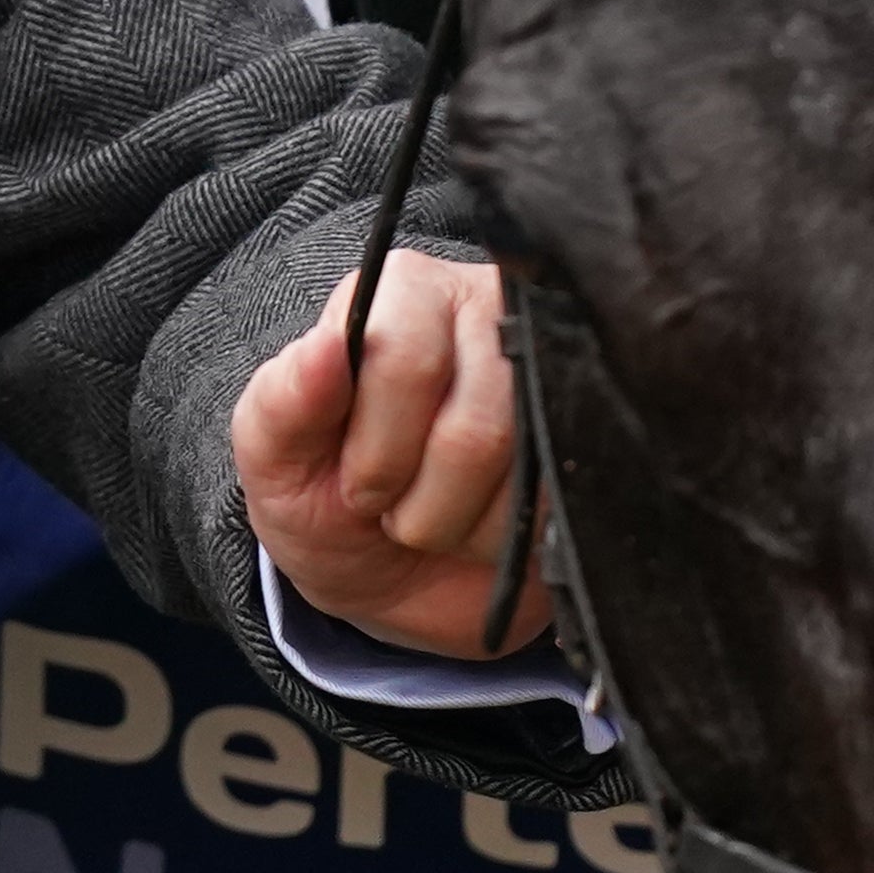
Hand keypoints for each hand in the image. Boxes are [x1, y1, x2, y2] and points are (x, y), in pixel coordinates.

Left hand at [233, 252, 547, 655]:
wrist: (400, 580)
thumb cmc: (329, 499)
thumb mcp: (276, 463)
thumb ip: (282, 404)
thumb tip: (323, 346)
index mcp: (402, 293)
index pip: (406, 360)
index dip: (377, 449)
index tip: (354, 482)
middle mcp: (490, 308)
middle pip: (477, 424)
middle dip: (422, 502)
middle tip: (397, 506)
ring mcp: (557, 367)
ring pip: (527, 464)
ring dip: (465, 528)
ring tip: (441, 517)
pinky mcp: (597, 428)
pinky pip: (568, 501)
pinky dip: (515, 540)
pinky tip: (490, 526)